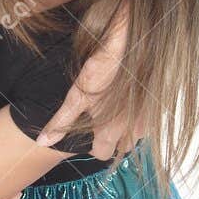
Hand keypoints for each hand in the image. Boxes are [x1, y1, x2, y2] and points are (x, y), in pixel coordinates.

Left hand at [35, 7, 138, 161]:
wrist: (133, 45)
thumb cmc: (104, 69)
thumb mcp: (77, 95)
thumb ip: (61, 121)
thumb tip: (43, 142)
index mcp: (111, 131)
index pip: (102, 154)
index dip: (93, 148)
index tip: (88, 136)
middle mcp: (131, 129)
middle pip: (122, 148)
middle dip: (112, 142)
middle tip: (101, 126)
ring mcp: (146, 117)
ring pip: (136, 135)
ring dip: (126, 131)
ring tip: (114, 114)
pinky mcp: (155, 104)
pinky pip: (147, 120)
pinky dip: (138, 118)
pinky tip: (128, 103)